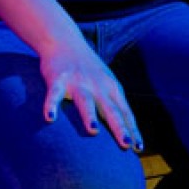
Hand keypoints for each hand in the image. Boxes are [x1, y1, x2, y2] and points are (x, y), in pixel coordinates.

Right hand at [38, 35, 143, 149]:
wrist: (63, 40)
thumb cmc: (88, 68)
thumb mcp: (106, 83)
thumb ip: (113, 104)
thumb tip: (125, 131)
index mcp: (111, 88)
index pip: (125, 112)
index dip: (132, 130)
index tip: (138, 148)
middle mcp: (97, 86)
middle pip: (110, 109)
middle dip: (119, 127)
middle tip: (126, 144)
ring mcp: (77, 81)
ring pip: (85, 101)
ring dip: (89, 115)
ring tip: (93, 131)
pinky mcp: (57, 78)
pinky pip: (55, 94)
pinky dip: (51, 106)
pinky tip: (50, 118)